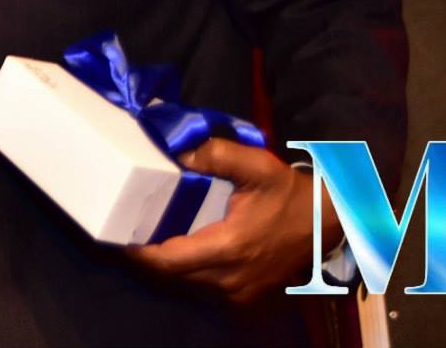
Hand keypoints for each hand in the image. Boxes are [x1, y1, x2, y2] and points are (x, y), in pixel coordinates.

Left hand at [127, 138, 337, 305]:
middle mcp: (230, 278)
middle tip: (125, 227)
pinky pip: (203, 285)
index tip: (116, 233)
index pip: (169, 260)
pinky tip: (175, 245)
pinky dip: (185, 269)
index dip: (139, 251)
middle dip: (146, 256)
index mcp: (229, 248)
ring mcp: (239, 291)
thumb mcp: (257, 166)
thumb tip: (177, 151)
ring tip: (145, 234)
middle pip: (172, 274)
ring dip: (165, 263)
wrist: (328, 222)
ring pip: (186, 282)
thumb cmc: (289, 194)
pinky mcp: (245, 294)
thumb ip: (216, 154)